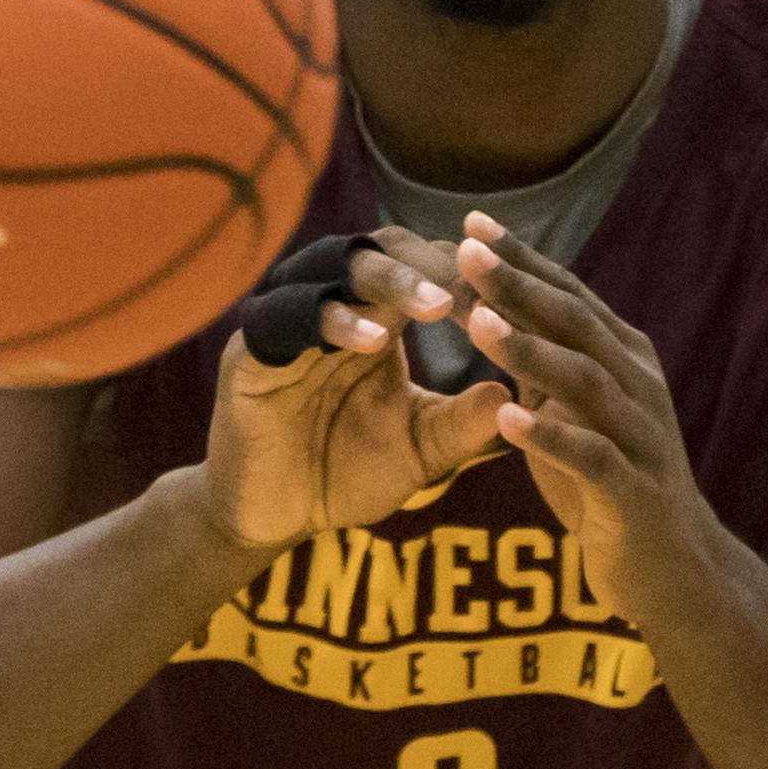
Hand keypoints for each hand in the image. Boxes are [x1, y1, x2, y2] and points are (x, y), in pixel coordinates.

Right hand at [200, 232, 508, 548]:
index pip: (424, 267)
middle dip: (433, 264)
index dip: (468, 276)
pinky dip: (333, 322)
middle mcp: (330, 305)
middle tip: (477, 288)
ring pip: (332, 267)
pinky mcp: (251, 354)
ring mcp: (286, 323)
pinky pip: (286, 318)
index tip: (515, 299)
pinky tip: (375, 343)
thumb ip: (462, 424)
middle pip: (382, 249)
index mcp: (377, 317)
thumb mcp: (420, 450)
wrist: (272, 519)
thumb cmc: (346, 475)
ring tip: (438, 306)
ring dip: (390, 280)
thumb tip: (516, 394)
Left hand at [454, 210, 717, 622]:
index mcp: (624, 360)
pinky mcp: (633, 493)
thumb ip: (540, 365)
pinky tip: (507, 419)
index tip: (470, 224)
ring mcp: (640, 438)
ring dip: (530, 349)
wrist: (673, 571)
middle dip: (520, 285)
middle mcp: (638, 387)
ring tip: (477, 322)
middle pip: (577, 323)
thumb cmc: (611, 486)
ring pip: (586, 381)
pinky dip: (551, 436)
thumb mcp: (573, 412)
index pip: (568, 295)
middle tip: (464, 253)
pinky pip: (592, 458)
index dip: (522, 258)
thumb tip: (487, 308)